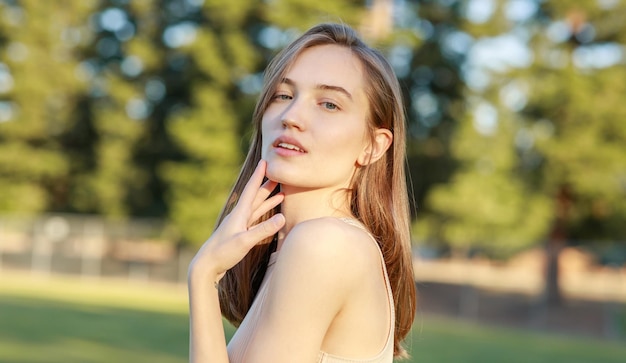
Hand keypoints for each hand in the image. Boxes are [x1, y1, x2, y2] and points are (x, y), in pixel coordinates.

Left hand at [189, 160, 284, 282]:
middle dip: (267, 185)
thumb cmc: (223, 253)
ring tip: (281, 192)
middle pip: (256, 196)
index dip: (259, 175)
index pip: (251, 190)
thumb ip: (263, 230)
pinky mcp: (241, 234)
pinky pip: (256, 219)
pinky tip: (273, 214)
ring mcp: (240, 225)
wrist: (207, 266)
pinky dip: (265, 214)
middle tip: (279, 174)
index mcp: (240, 213)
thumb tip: (282, 217)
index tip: (265, 161)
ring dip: (268, 199)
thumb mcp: (244, 241)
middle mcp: (240, 216)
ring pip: (257, 208)